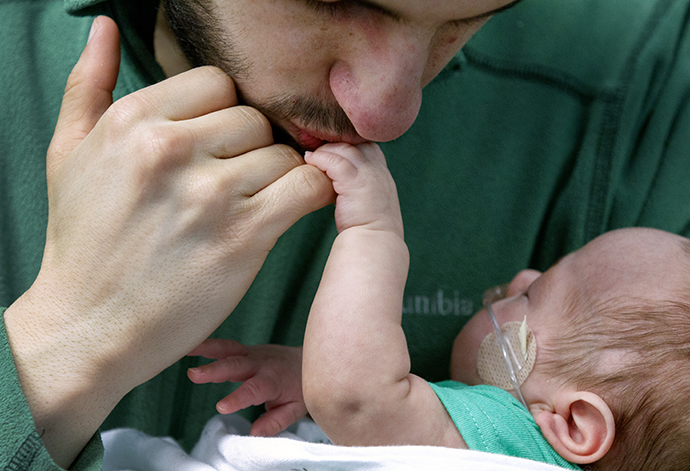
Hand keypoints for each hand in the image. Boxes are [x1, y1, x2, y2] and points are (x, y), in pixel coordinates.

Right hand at [3, 16, 332, 466]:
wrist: (88, 327)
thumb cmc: (83, 242)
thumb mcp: (67, 153)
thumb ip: (88, 85)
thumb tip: (103, 26)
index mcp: (133, 121)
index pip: (219, 82)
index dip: (226, 114)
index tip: (221, 145)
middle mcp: (171, 148)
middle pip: (255, 116)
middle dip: (252, 147)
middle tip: (236, 180)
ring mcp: (209, 193)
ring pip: (284, 152)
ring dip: (278, 177)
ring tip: (252, 204)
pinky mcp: (243, 236)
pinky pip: (307, 187)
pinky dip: (309, 195)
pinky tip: (286, 210)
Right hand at [188, 339, 306, 436]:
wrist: (309, 359)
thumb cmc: (300, 386)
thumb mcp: (295, 408)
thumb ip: (274, 421)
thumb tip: (254, 433)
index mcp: (273, 380)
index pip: (254, 389)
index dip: (238, 398)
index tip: (221, 407)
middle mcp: (261, 364)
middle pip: (236, 365)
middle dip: (215, 369)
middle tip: (194, 375)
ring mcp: (253, 354)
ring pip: (229, 349)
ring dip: (207, 349)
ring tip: (186, 350)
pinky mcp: (246, 349)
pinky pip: (226, 346)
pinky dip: (208, 345)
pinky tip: (189, 345)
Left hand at [305, 143, 402, 237]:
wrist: (375, 247)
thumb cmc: (369, 233)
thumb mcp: (368, 205)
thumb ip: (358, 192)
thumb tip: (342, 191)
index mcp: (383, 177)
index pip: (367, 148)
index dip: (349, 147)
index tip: (330, 152)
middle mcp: (379, 172)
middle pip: (358, 142)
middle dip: (337, 143)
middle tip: (317, 150)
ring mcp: (370, 175)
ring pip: (345, 149)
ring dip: (325, 150)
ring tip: (310, 156)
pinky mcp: (356, 183)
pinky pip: (335, 161)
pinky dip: (320, 158)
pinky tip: (309, 161)